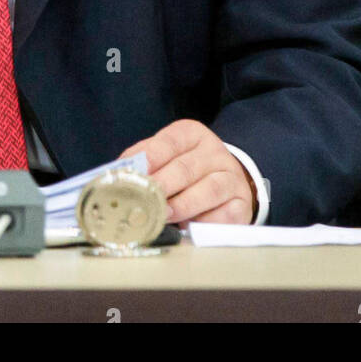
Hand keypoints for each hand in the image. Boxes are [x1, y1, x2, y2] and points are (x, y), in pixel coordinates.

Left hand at [118, 118, 255, 223]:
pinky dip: (204, 223)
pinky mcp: (242, 204)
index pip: (169, 142)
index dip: (150, 158)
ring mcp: (231, 177)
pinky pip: (223, 215)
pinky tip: (189, 227)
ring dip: (182, 205)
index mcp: (191, 134)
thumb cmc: (187, 170)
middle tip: (143, 200)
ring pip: (208, 190)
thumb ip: (144, 161)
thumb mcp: (166, 156)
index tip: (135, 174)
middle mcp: (214, 152)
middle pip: (186, 168)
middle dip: (162, 185)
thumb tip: (118, 173)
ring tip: (163, 215)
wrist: (228, 183)